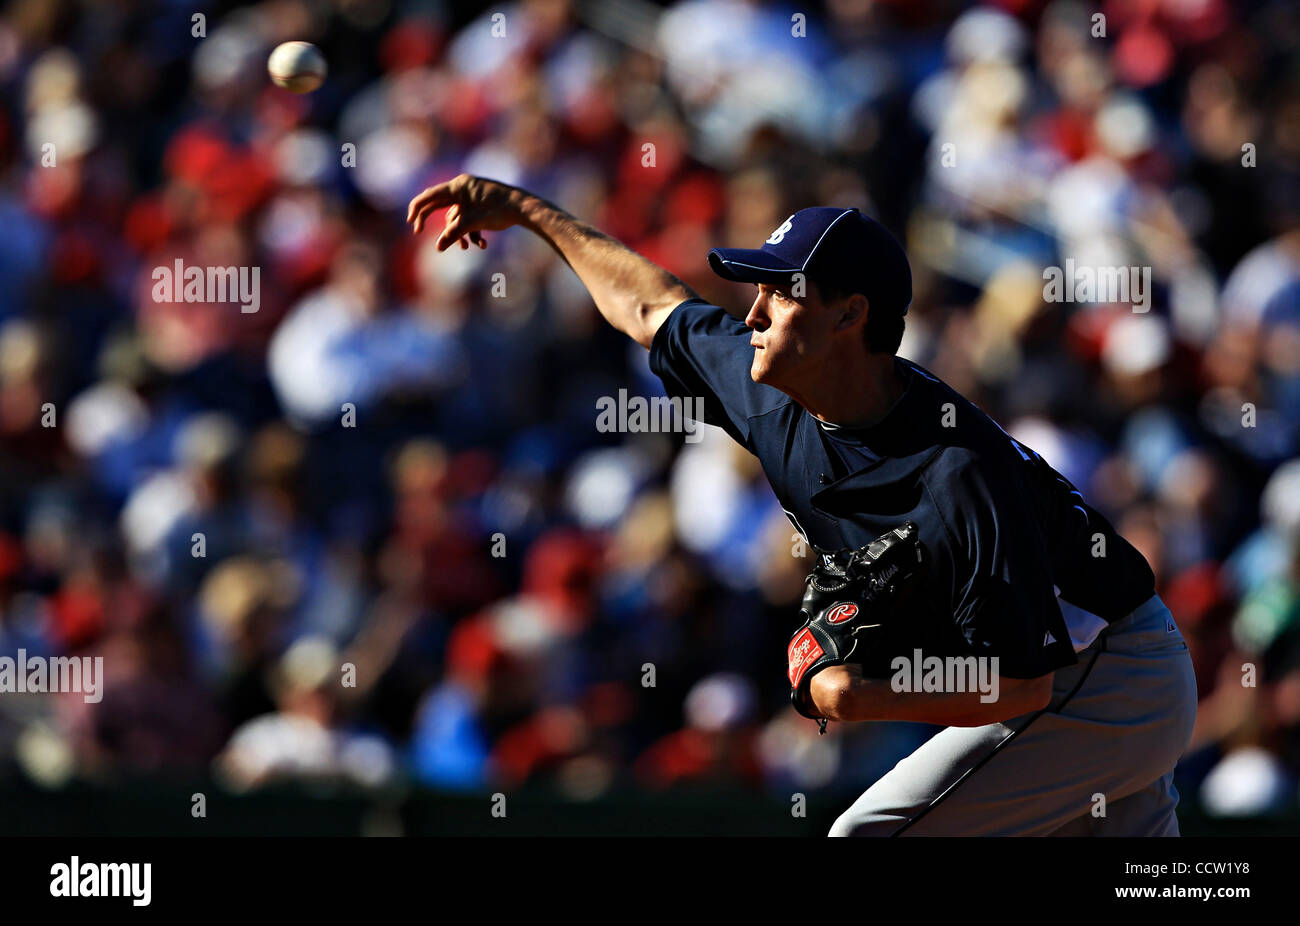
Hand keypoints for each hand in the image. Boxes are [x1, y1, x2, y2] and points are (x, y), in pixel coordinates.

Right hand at [406, 174, 525, 249]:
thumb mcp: (473, 223)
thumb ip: (453, 234)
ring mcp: (472, 197)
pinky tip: (483, 245)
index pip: (430, 196)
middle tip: (418, 232)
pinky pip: (468, 220)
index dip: (417, 209)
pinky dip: (472, 233)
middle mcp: (463, 188)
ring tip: (468, 247)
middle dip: (435, 223)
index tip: (411, 224)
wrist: (525, 209)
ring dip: (460, 234)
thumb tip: (438, 247)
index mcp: (458, 186)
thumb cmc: (499, 210)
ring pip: (456, 218)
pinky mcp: (480, 206)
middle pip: (440, 206)